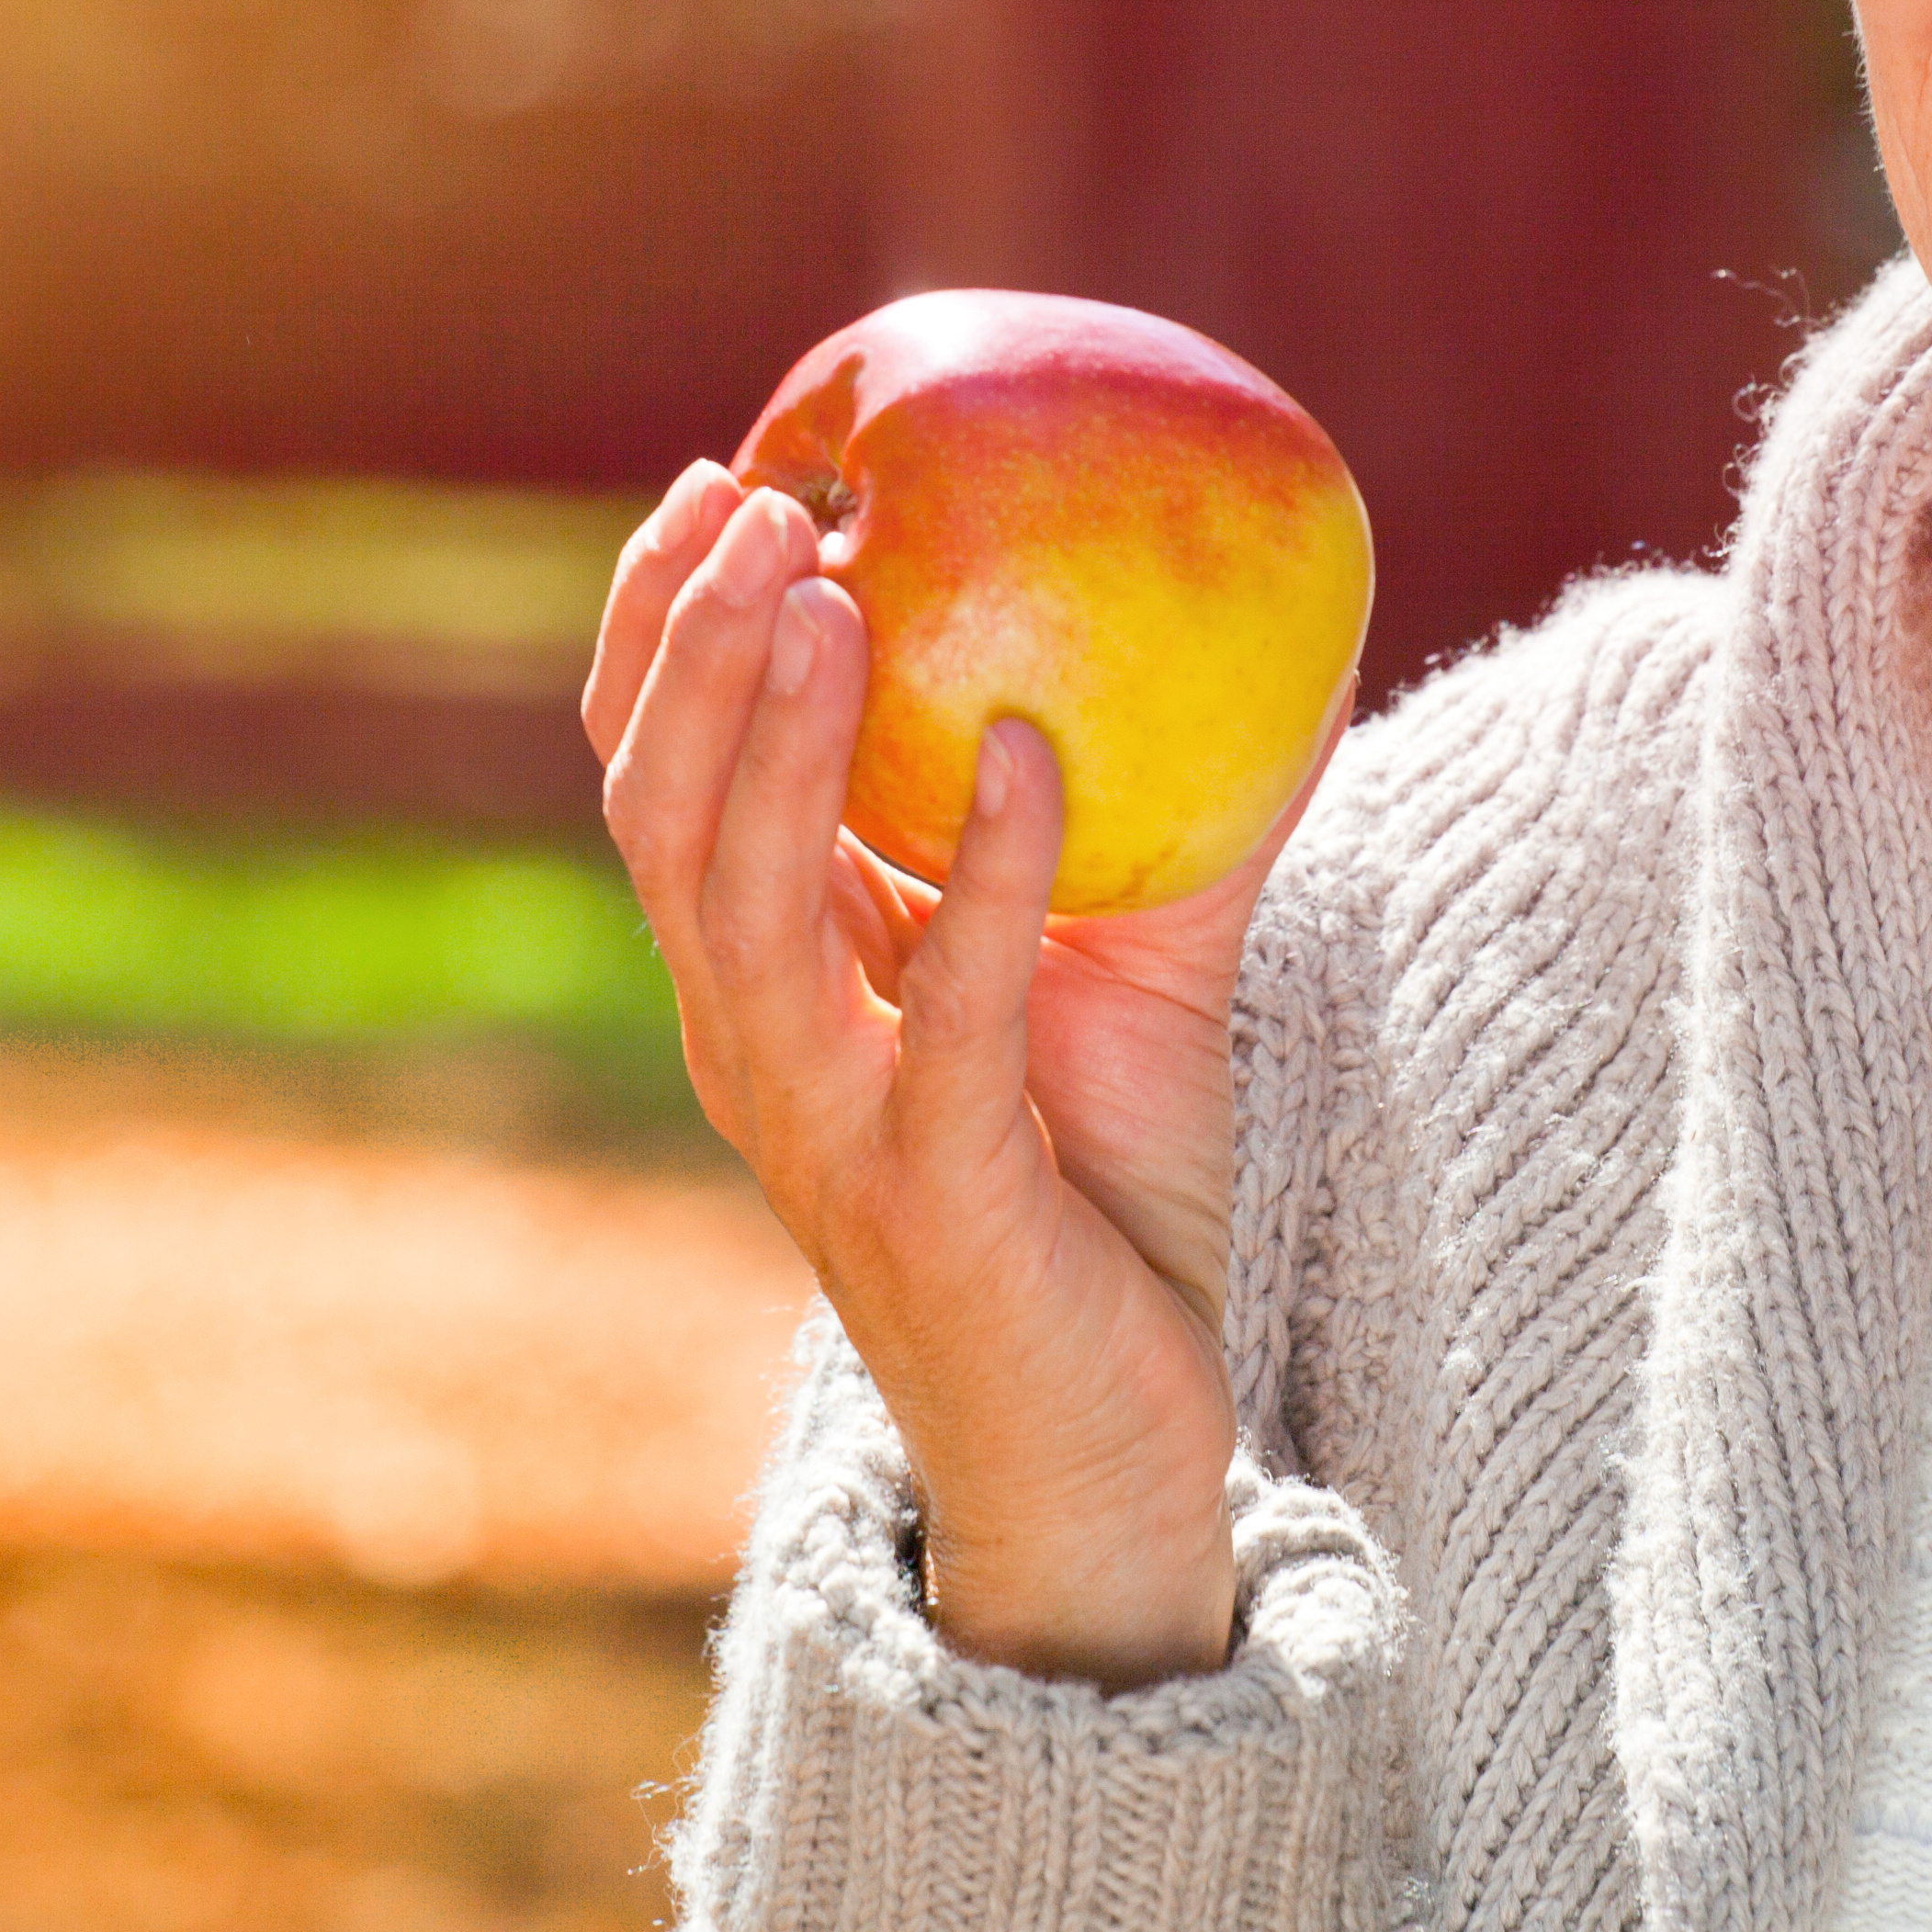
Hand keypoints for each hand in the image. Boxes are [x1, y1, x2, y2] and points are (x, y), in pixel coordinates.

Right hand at [579, 460, 1320, 1685]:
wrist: (1118, 1450)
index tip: (713, 481)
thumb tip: (1276, 626)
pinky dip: (982, 872)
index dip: (657, 633)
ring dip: (778, 735)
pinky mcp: (932, 1193)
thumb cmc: (1108, 1194)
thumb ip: (1161, 811)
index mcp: (764, 983)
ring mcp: (825, 1127)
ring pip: (739, 903)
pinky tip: (1025, 751)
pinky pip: (944, 1008)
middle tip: (755, 501)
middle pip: (659, 816)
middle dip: (688, 648)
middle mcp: (757, 1047)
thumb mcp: (1122, 965)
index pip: (655, 782)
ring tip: (827, 592)